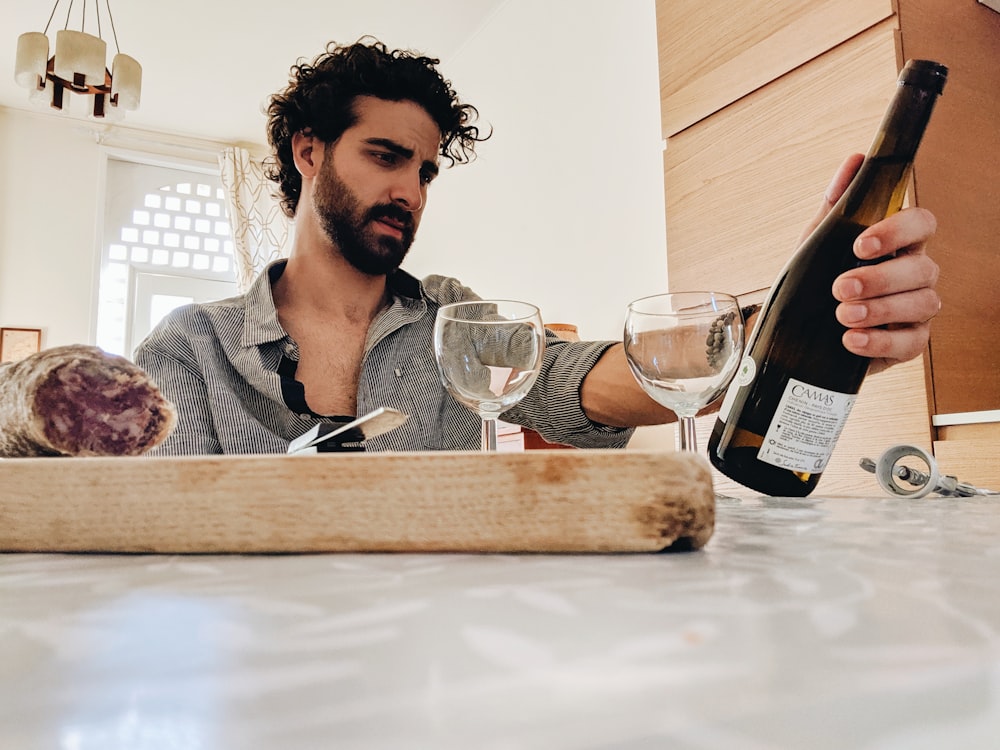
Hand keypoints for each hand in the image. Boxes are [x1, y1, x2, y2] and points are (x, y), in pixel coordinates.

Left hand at [805, 154, 940, 374]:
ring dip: (880, 310)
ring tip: (842, 314)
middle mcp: (915, 274)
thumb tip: (855, 161)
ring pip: (922, 304)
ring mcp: (915, 310)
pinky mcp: (908, 343)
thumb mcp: (817, 243)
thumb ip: (836, 205)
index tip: (860, 245)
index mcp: (898, 243)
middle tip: (840, 287)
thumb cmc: (815, 280)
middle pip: (922, 268)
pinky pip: (911, 344)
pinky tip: (851, 339)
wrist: (796, 331)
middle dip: (880, 278)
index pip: (922, 224)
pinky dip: (880, 342)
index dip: (898, 231)